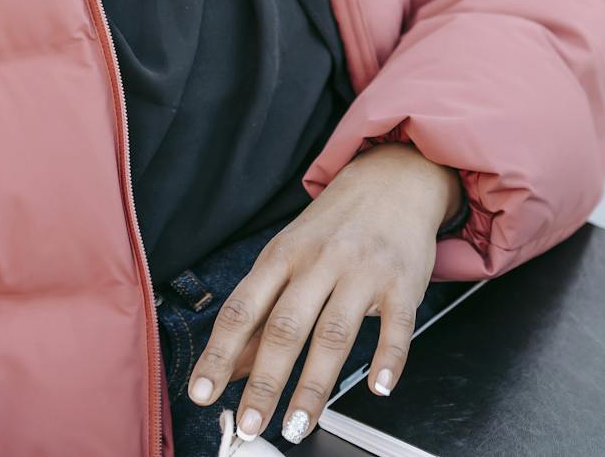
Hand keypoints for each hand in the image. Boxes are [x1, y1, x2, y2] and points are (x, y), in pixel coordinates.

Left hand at [188, 142, 462, 443]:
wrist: (393, 179)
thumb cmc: (334, 226)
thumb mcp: (288, 255)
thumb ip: (261, 310)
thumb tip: (230, 365)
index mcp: (282, 256)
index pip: (242, 309)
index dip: (219, 354)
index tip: (203, 393)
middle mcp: (319, 263)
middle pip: (285, 327)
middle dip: (265, 383)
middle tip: (251, 426)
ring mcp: (362, 272)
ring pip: (334, 334)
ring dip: (314, 386)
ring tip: (298, 424)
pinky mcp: (401, 282)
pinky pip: (396, 326)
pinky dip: (388, 360)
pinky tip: (378, 388)